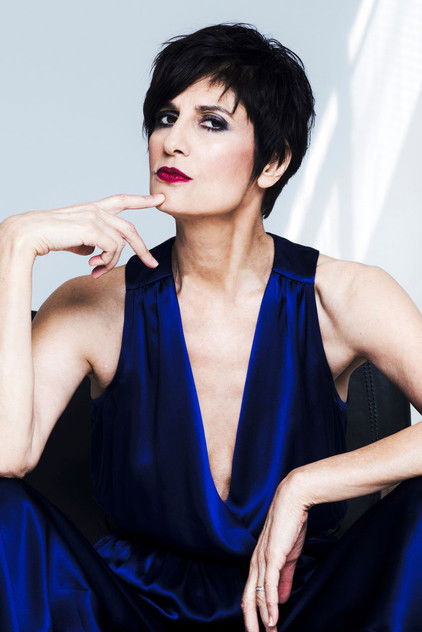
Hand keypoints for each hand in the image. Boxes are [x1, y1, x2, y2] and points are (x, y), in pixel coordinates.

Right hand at [3, 192, 165, 277]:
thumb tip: (96, 252)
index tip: (159, 198)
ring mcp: (96, 218)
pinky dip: (106, 262)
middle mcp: (97, 210)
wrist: (32, 233)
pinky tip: (93, 268)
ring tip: (97, 271)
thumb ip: (90, 241)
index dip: (141, 200)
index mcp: (93, 208)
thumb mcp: (74, 238)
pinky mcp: (93, 228)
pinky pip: (112, 249)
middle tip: (153, 265)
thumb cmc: (49, 236)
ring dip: (112, 262)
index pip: (122, 200)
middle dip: (142, 249)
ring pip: (121, 244)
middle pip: (129, 229)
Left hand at [241, 476, 310, 630]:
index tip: (263, 630)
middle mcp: (256, 562)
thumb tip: (281, 598)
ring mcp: (262, 560)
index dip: (255, 613)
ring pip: (256, 596)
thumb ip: (283, 577)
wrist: (293, 500)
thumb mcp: (287, 556)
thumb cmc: (290, 524)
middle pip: (248, 599)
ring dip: (261, 619)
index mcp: (258, 561)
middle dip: (252, 622)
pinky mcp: (272, 556)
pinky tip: (272, 620)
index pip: (252, 592)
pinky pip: (269, 586)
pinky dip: (270, 605)